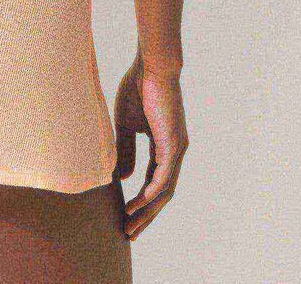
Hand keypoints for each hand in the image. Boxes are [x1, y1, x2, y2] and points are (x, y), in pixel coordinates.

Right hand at [114, 56, 187, 239]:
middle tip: (129, 232)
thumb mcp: (126, 124)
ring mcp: (176, 149)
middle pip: (162, 193)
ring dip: (148, 210)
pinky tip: (137, 204)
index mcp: (164, 146)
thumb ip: (125, 149)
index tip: (125, 216)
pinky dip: (150, 193)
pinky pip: (163, 176)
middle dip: (146, 215)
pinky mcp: (173, 144)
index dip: (141, 201)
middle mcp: (174, 151)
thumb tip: (124, 178)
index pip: (154, 182)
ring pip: (164, 190)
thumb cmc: (139, 88)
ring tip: (131, 225)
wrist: (151, 66)